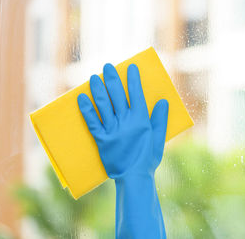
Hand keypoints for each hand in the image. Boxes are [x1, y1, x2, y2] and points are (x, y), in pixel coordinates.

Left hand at [77, 63, 168, 178]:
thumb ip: (160, 120)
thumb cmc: (148, 158)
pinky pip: (92, 122)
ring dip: (98, 89)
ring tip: (94, 77)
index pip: (136, 94)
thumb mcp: (159, 139)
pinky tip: (81, 98)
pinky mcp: (101, 140)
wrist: (134, 177)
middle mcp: (126, 122)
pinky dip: (86, 109)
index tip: (130, 67)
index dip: (133, 79)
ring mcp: (112, 130)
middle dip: (113, 79)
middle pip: (117, 96)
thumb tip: (163, 102)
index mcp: (141, 121)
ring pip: (103, 105)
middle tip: (108, 66)